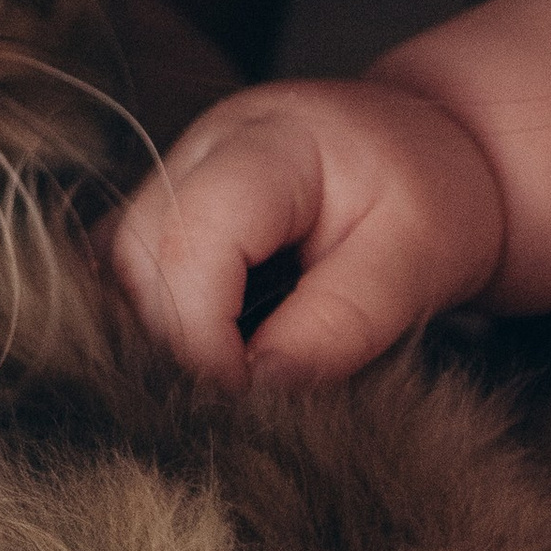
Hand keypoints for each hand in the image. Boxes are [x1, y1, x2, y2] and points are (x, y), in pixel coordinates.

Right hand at [106, 78, 505, 384]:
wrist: (434, 147)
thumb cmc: (432, 195)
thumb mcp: (418, 259)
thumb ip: (342, 321)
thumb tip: (263, 388)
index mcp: (266, 142)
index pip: (193, 241)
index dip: (202, 336)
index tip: (246, 400)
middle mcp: (199, 147)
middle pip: (135, 253)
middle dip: (171, 342)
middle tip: (228, 408)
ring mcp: (173, 172)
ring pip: (116, 264)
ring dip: (153, 334)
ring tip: (213, 387)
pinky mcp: (167, 204)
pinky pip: (126, 267)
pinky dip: (150, 317)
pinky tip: (192, 357)